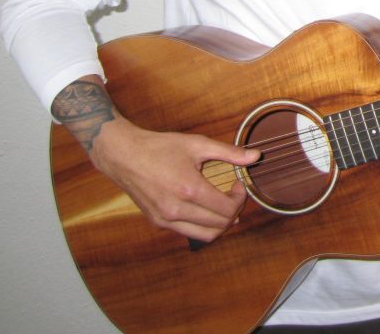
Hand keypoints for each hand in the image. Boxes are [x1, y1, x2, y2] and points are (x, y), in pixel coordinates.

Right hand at [89, 116, 259, 241]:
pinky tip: (204, 210)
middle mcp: (177, 210)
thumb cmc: (160, 147)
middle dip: (234, 211)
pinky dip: (202, 226)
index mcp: (189, 189)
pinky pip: (188, 232)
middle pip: (219, 224)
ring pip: (205, 235)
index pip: (227, 209)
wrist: (123, 155)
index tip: (238, 185)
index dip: (240, 198)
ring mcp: (165, 220)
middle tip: (233, 195)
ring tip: (223, 206)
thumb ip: (229, 152)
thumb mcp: (197, 144)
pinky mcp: (157, 223)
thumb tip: (256, 156)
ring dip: (220, 224)